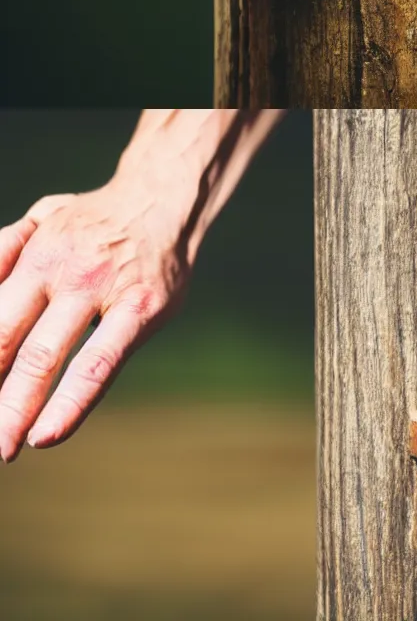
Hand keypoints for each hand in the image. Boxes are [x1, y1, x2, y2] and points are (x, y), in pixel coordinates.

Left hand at [0, 169, 196, 461]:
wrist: (166, 200)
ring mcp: (105, 291)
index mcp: (37, 255)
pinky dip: (72, 402)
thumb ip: (3, 253)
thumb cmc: (97, 219)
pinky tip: (48, 434)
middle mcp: (66, 273)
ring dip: (16, 408)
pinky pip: (101, 363)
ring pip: (46, 357)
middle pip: (7, 342)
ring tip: (2, 449)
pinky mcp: (142, 310)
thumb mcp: (42, 220)